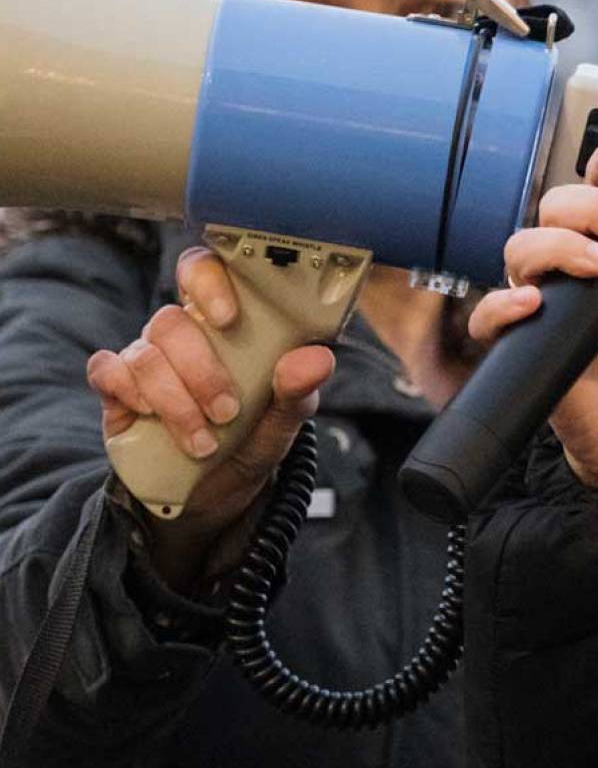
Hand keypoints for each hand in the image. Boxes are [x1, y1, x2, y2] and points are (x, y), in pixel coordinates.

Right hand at [86, 246, 335, 591]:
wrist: (212, 497)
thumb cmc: (251, 440)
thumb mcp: (283, 422)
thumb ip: (300, 390)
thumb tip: (318, 359)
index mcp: (226, 324)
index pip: (205, 271)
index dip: (210, 281)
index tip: (230, 317)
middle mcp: (183, 334)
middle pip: (172, 320)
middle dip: (201, 369)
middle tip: (227, 410)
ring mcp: (146, 358)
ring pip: (146, 354)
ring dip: (176, 401)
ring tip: (204, 442)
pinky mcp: (116, 389)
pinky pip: (108, 371)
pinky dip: (131, 396)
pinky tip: (153, 421)